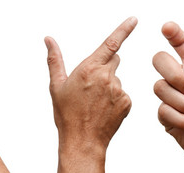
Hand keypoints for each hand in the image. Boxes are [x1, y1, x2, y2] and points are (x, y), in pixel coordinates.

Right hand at [45, 17, 136, 150]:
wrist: (83, 141)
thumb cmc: (67, 115)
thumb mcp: (56, 86)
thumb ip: (55, 60)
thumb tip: (49, 40)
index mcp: (89, 69)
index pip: (111, 43)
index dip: (124, 29)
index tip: (134, 20)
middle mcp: (107, 77)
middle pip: (114, 60)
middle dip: (105, 66)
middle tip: (91, 85)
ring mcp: (119, 90)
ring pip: (117, 79)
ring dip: (109, 85)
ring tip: (95, 103)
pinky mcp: (127, 102)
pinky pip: (123, 93)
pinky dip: (116, 99)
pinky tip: (104, 109)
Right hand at [153, 21, 183, 172]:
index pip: (180, 43)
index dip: (172, 32)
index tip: (168, 28)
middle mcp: (182, 79)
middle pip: (160, 60)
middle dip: (175, 76)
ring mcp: (172, 97)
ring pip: (159, 87)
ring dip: (182, 103)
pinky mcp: (166, 116)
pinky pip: (163, 110)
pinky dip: (182, 119)